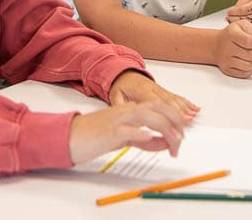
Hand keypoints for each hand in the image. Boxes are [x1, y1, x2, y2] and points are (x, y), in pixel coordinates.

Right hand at [68, 100, 185, 164]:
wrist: (69, 136)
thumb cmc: (94, 136)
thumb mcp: (124, 137)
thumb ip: (144, 139)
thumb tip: (164, 143)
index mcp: (130, 110)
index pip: (159, 108)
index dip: (175, 119)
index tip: (181, 135)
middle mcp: (126, 111)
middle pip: (158, 108)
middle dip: (175, 122)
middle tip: (181, 140)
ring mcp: (118, 120)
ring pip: (148, 117)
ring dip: (165, 129)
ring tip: (174, 143)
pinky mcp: (110, 132)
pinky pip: (128, 130)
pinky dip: (140, 133)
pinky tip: (148, 137)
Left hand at [109, 71, 199, 122]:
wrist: (124, 73)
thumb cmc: (121, 85)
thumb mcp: (115, 95)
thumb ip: (119, 105)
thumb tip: (121, 113)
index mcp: (142, 91)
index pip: (156, 104)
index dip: (167, 114)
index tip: (173, 124)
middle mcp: (154, 90)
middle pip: (169, 104)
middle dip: (179, 116)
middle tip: (186, 128)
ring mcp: (160, 90)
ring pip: (175, 100)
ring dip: (185, 110)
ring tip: (193, 119)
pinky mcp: (164, 92)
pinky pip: (177, 97)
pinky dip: (187, 103)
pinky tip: (195, 109)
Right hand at [210, 20, 251, 78]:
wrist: (215, 45)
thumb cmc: (231, 34)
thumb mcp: (241, 25)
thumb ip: (251, 30)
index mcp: (231, 34)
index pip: (249, 42)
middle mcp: (227, 47)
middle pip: (251, 55)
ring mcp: (226, 60)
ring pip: (248, 66)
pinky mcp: (227, 69)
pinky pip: (243, 74)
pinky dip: (250, 70)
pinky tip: (248, 63)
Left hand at [224, 0, 251, 33]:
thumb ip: (241, 2)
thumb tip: (234, 9)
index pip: (243, 9)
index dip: (234, 11)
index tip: (229, 12)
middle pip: (244, 19)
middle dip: (233, 19)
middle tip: (228, 18)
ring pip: (246, 27)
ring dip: (236, 26)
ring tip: (231, 22)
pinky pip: (249, 33)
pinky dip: (241, 31)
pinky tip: (237, 28)